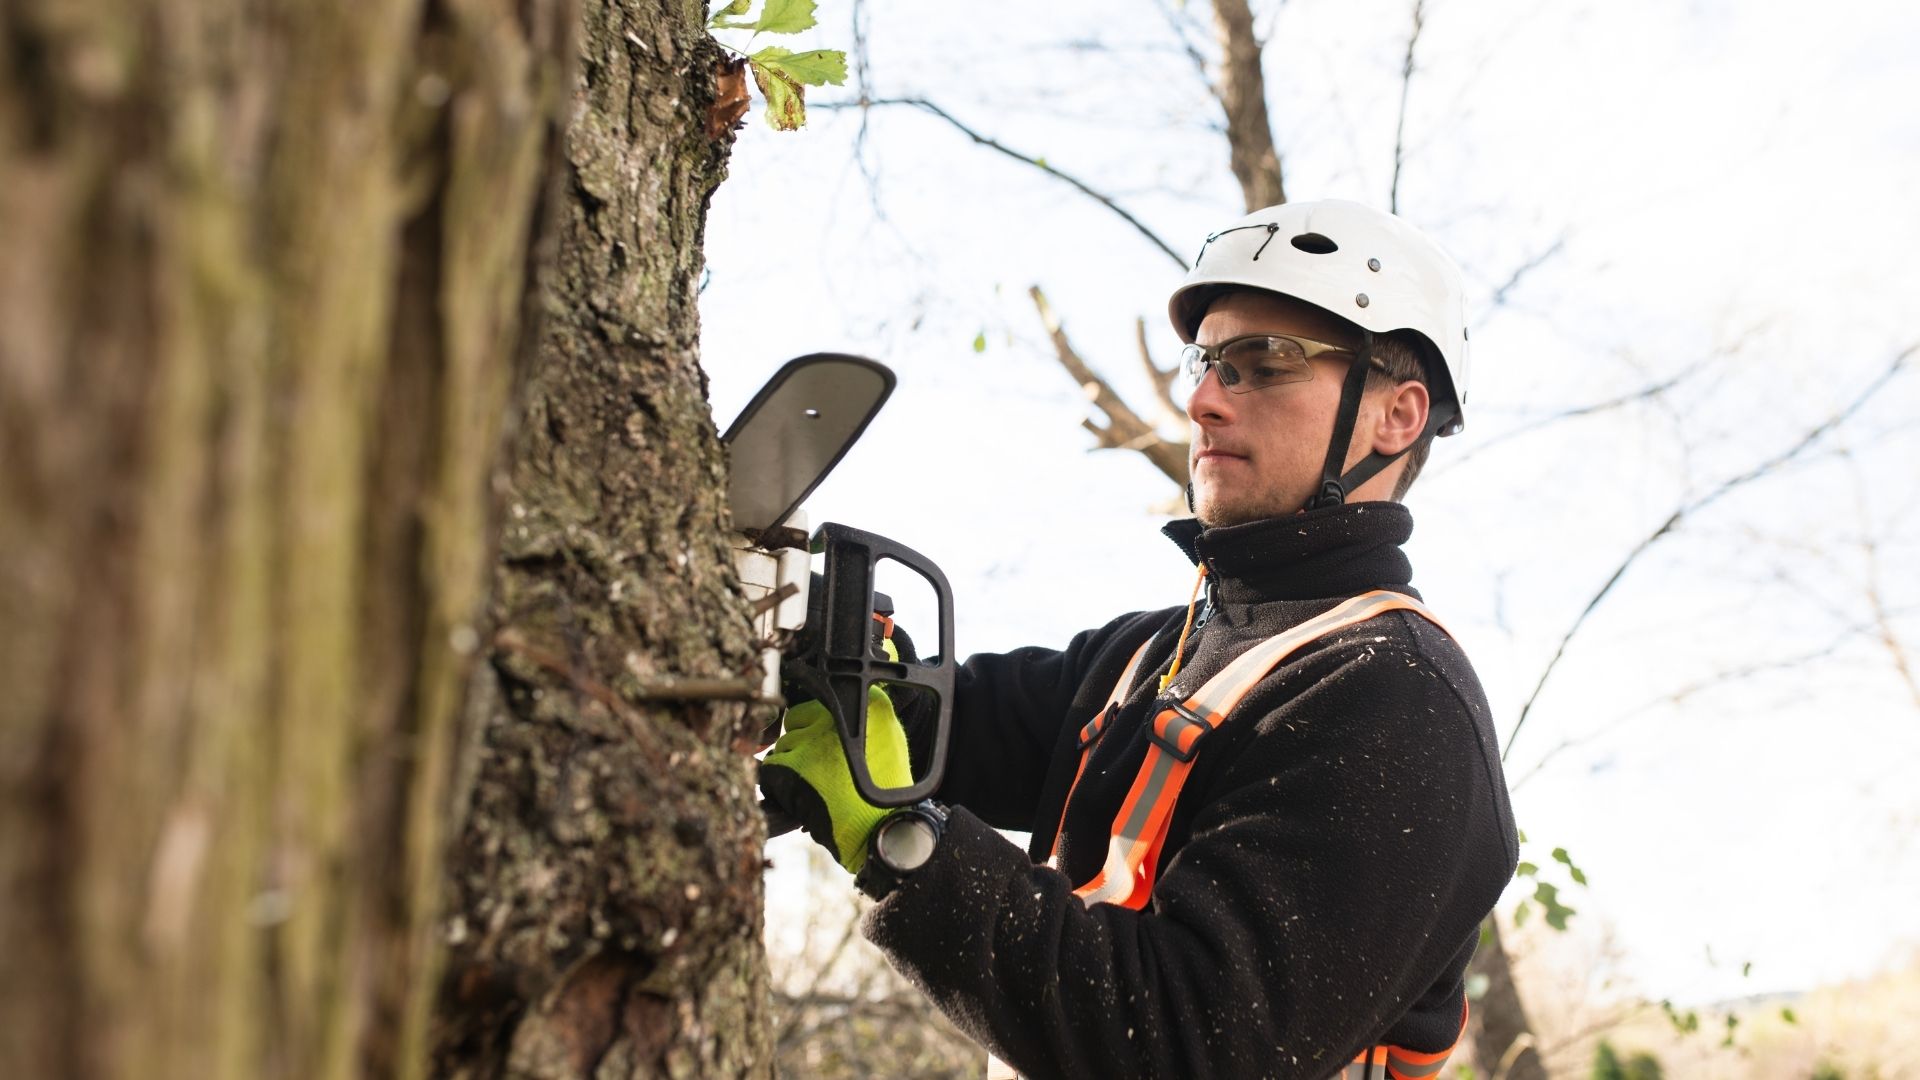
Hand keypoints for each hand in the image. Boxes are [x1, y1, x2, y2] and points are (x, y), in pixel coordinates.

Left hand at [759, 686, 911, 872]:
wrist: (881, 827)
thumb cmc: (887, 792)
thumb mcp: (890, 742)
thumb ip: (864, 722)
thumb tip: (834, 715)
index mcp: (865, 704)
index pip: (821, 704)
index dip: (818, 726)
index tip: (825, 743)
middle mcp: (836, 714)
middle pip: (797, 721)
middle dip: (801, 742)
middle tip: (817, 768)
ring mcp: (812, 738)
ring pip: (783, 745)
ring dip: (791, 765)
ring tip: (813, 786)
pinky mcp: (793, 764)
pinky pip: (770, 769)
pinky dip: (777, 785)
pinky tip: (798, 797)